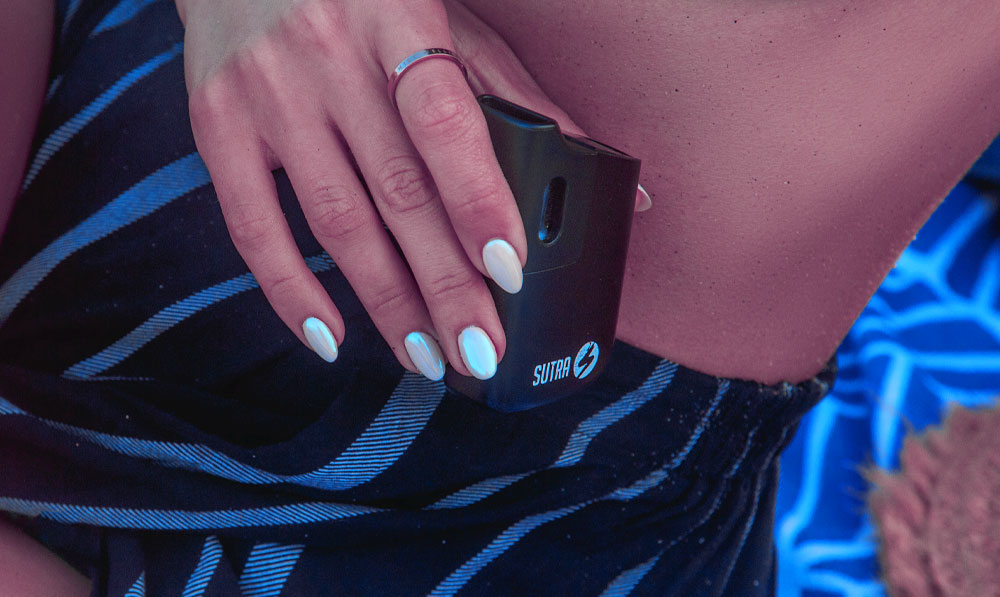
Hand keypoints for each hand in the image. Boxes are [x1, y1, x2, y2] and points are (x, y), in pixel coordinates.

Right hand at [176, 0, 648, 381]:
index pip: (442, 120)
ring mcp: (266, 95)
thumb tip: (595, 160)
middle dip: (444, 285)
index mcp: (397, 21)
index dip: (477, 200)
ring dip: (386, 301)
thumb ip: (514, 90)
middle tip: (481, 352)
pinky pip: (250, 224)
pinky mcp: (217, 124)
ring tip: (428, 357)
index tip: (510, 272)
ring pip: (335, 220)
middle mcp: (327, 59)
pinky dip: (288, 290)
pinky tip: (331, 337)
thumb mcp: (446, 20)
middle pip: (396, 192)